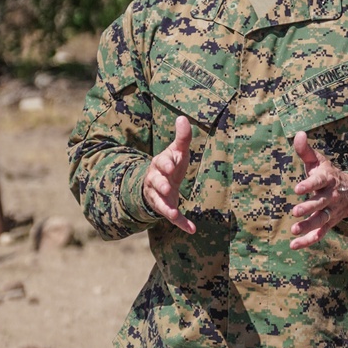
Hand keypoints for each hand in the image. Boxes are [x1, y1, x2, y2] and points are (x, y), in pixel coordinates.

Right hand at [143, 115, 194, 232]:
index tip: (172, 164)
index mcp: (160, 164)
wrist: (158, 185)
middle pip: (156, 182)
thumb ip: (182, 137)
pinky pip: (170, 216)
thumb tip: (183, 117)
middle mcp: (156, 180)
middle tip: (167, 186)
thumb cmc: (170, 165)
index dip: (167, 163)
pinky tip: (191, 229)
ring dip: (166, 207)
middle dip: (161, 184)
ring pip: (159, 201)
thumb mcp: (177, 151)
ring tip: (173, 212)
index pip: (162, 162)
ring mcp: (158, 196)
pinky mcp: (164, 208)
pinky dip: (181, 223)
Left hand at [291, 131, 347, 249]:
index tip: (297, 188)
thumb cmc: (327, 174)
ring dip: (309, 226)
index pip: (319, 182)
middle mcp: (331, 196)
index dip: (309, 185)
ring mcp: (331, 211)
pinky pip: (320, 233)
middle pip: (320, 203)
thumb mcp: (319, 161)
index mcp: (328, 179)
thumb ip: (305, 150)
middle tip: (295, 211)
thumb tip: (298, 134)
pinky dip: (309, 240)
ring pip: (321, 220)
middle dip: (309, 207)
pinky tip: (295, 245)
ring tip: (294, 230)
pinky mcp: (329, 223)